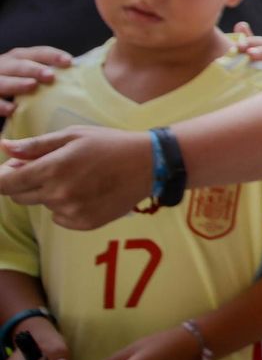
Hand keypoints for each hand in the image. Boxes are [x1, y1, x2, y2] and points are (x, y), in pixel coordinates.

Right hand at [0, 46, 71, 116]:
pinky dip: (0, 104)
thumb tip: (82, 75)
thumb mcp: (29, 73)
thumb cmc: (17, 83)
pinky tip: (12, 109)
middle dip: (34, 69)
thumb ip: (47, 73)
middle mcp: (4, 65)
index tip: (69, 62)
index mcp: (19, 58)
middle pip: (19, 64)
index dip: (52, 56)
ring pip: (2, 81)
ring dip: (17, 83)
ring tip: (31, 86)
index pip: (37, 53)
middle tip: (50, 76)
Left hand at [0, 125, 150, 229]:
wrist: (149, 165)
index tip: (14, 168)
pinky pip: (60, 218)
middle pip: (19, 197)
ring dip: (50, 193)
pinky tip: (87, 192)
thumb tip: (4, 147)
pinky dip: (67, 207)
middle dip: (26, 183)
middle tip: (52, 169)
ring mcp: (71, 212)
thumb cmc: (110, 144)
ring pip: (43, 205)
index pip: (6, 184)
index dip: (5, 176)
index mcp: (52, 169)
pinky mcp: (84, 224)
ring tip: (78, 178)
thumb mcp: (73, 136)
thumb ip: (35, 145)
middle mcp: (58, 194)